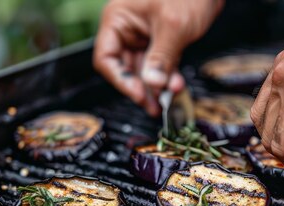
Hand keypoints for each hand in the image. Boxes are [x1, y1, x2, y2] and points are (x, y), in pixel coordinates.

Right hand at [94, 0, 222, 115]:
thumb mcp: (174, 26)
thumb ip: (162, 58)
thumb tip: (152, 84)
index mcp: (118, 20)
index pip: (106, 59)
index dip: (121, 80)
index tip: (139, 95)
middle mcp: (127, 28)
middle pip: (125, 68)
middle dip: (142, 88)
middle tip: (155, 106)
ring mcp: (145, 35)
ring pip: (144, 69)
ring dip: (157, 85)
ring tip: (169, 98)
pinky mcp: (162, 39)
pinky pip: (160, 64)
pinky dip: (168, 76)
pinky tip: (176, 86)